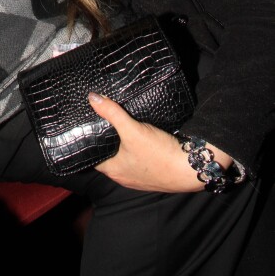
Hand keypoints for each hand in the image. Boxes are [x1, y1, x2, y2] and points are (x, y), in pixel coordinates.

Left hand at [88, 92, 232, 193]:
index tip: (83, 127)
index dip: (87, 142)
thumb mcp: (133, 130)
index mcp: (114, 171)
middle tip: (99, 121)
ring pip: (124, 158)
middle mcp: (124, 177)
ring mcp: (139, 177)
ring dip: (121, 145)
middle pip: (108, 156)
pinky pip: (139, 160)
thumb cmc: (159, 154)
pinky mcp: (153, 173)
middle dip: (105, 140)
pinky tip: (139, 136)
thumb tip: (92, 98)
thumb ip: (112, 113)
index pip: (92, 157)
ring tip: (117, 125)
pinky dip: (136, 149)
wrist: (191, 169)